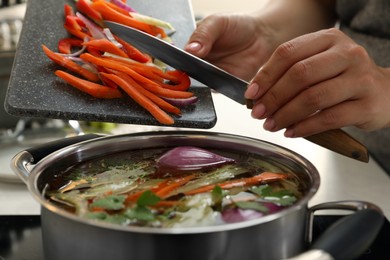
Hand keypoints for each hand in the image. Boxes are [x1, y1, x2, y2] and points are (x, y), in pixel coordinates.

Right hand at [184, 13, 273, 80]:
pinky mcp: (225, 84)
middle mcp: (199, 63)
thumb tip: (190, 50)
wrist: (261, 36)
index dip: (179, 59)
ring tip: (211, 72)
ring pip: (202, 83)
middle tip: (197, 66)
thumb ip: (203, 34)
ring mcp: (212, 75)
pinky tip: (222, 80)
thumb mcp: (217, 23)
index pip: (180, 56)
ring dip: (204, 80)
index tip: (182, 59)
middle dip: (191, 71)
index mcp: (193, 47)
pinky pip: (218, 90)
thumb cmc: (237, 25)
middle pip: (189, 73)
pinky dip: (219, 87)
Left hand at [245, 28, 389, 136]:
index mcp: (329, 39)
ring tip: (271, 125)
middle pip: (300, 74)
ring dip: (286, 114)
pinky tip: (291, 132)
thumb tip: (256, 92)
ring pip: (313, 97)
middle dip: (273, 97)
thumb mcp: (319, 65)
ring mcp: (360, 79)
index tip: (251, 94)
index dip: (265, 75)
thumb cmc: (342, 79)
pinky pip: (329, 118)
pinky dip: (305, 127)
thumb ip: (291, 72)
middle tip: (258, 113)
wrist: (385, 92)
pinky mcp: (367, 104)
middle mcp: (347, 54)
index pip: (288, 53)